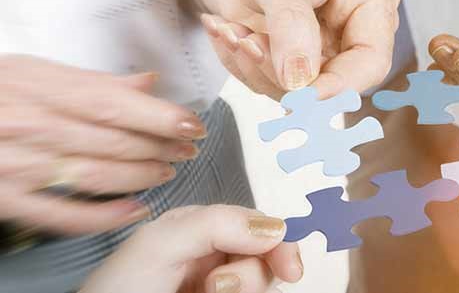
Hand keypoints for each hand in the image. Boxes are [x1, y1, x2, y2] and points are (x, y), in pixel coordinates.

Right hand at [0, 55, 206, 233]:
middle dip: (160, 147)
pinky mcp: (8, 199)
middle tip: (189, 147)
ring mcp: (19, 167)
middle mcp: (31, 128)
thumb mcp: (31, 71)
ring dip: (142, 176)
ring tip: (169, 170)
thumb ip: (91, 80)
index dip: (159, 116)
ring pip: (96, 177)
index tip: (191, 123)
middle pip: (112, 141)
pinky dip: (105, 217)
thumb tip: (146, 83)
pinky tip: (135, 210)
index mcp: (39, 89)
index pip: (112, 104)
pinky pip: (64, 215)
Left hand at [80, 205, 302, 292]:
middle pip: (267, 256)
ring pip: (261, 282)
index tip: (289, 268)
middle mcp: (213, 255)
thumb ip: (218, 224)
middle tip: (221, 288)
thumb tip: (275, 227)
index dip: (279, 242)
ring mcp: (215, 287)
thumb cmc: (116, 290)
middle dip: (254, 272)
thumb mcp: (162, 243)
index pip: (257, 224)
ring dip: (245, 289)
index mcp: (200, 227)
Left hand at [192, 0, 400, 98]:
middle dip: (281, 73)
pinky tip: (228, 31)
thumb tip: (299, 81)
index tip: (297, 98)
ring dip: (255, 68)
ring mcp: (325, 45)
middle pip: (334, 82)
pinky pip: (273, 84)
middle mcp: (355, 24)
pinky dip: (244, 65)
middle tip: (242, 41)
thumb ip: (291, 26)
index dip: (339, 86)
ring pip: (299, 91)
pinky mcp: (297, 59)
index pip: (371, 59)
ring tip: (228, 28)